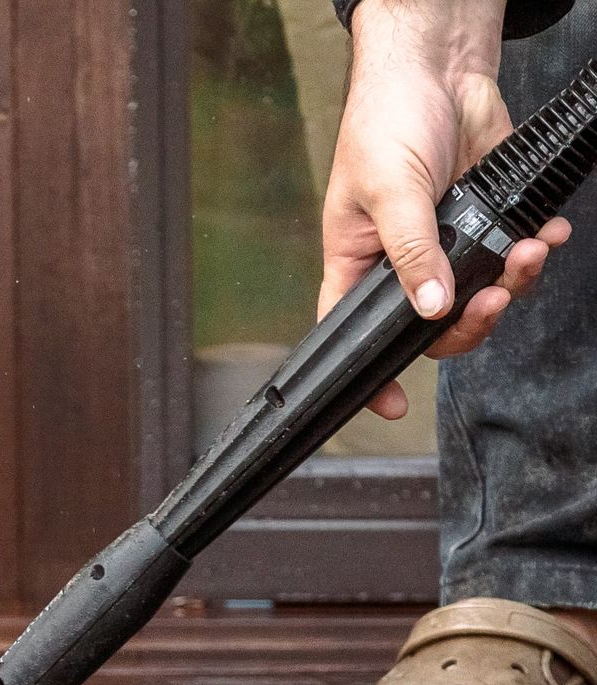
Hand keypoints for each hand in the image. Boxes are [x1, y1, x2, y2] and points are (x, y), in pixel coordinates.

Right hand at [320, 0, 571, 417]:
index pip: (351, 330)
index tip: (391, 405)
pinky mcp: (483, 217)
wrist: (438, 67)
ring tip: (530, 253)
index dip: (370, 372)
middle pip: (432, 324)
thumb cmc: (385, 121)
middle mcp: (400, 259)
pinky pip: (512, 253)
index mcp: (357, 260)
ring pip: (479, 293)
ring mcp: (444, 240)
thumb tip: (430, 310)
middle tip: (494, 301)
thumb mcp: (389, 191)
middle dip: (471, 321)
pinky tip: (545, 233)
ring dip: (512, 283)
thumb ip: (412, 252)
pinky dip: (536, 250)